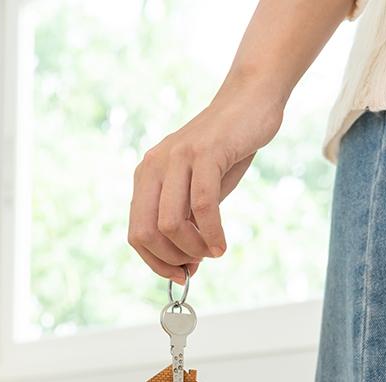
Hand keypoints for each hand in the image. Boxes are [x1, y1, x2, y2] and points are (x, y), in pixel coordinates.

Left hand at [128, 80, 284, 282]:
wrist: (249, 103)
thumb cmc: (225, 152)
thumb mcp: (198, 191)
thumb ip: (188, 222)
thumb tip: (185, 264)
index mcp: (145, 177)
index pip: (136, 233)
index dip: (155, 261)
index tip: (180, 273)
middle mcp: (153, 167)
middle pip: (146, 232)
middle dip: (171, 258)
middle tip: (197, 264)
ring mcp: (177, 158)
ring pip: (170, 223)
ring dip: (193, 248)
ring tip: (213, 252)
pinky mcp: (204, 153)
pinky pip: (202, 205)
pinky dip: (212, 233)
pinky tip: (222, 244)